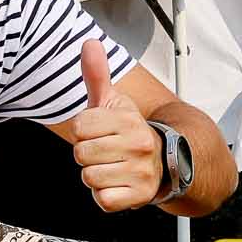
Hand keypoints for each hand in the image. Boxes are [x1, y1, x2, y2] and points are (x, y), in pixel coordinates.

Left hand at [67, 41, 163, 211]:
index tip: (100, 131)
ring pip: (89, 177)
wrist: (162, 162)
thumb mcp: (112, 101)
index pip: (79, 127)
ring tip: (112, 167)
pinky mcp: (138, 196)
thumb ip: (97, 74)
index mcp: (128, 119)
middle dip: (87, 154)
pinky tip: (117, 184)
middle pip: (81, 154)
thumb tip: (89, 43)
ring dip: (95, 175)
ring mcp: (140, 171)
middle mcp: (138, 144)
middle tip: (105, 151)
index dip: (83, 131)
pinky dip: (105, 195)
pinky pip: (103, 199)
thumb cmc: (128, 131)